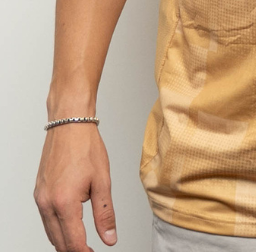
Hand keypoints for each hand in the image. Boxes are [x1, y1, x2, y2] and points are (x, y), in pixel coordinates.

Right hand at [35, 123, 115, 250]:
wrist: (69, 123)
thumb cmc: (86, 146)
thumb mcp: (103, 181)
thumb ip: (105, 213)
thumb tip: (109, 238)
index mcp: (65, 203)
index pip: (74, 242)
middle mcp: (48, 204)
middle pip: (59, 242)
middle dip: (74, 250)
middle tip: (90, 251)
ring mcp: (40, 199)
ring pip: (51, 233)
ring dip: (65, 241)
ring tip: (82, 243)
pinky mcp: (39, 193)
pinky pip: (46, 219)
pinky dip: (57, 228)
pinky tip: (69, 225)